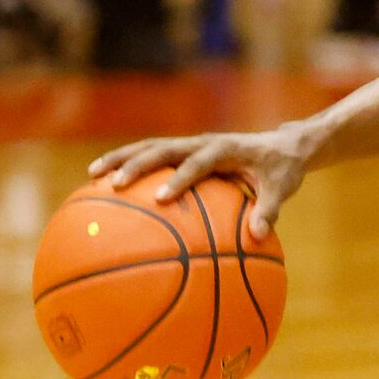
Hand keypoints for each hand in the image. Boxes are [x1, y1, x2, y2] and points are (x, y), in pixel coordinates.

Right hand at [88, 128, 311, 239]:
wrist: (285, 145)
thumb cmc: (282, 169)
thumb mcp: (282, 188)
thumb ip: (270, 210)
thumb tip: (260, 237)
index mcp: (227, 148)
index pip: (200, 161)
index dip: (181, 177)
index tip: (163, 198)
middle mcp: (204, 142)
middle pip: (163, 147)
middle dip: (137, 164)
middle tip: (115, 185)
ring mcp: (191, 144)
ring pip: (149, 146)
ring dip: (122, 158)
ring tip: (93, 176)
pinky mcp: (184, 150)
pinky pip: (152, 155)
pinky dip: (128, 163)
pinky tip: (104, 183)